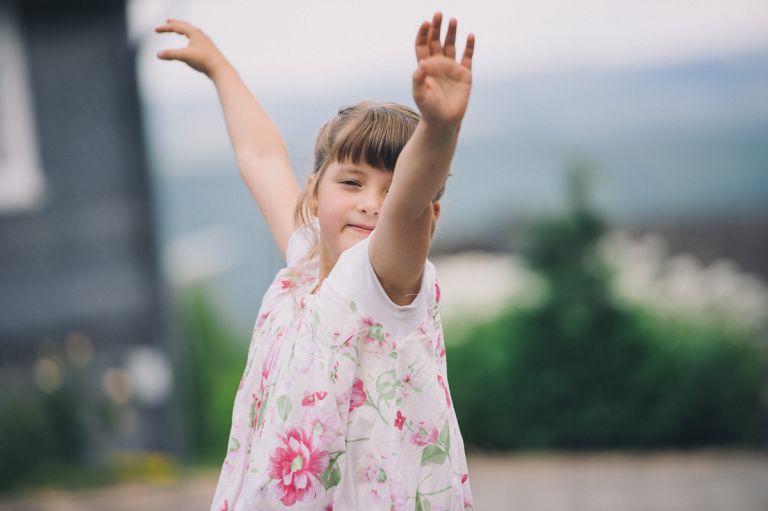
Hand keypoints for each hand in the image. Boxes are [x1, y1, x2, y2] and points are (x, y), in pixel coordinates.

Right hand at [155, 19, 228, 77]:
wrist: (220, 69)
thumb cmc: (204, 61)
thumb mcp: (185, 56)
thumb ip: (171, 54)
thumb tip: (158, 54)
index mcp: (194, 33)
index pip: (177, 27)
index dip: (165, 28)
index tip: (155, 30)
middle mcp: (200, 35)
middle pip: (185, 26)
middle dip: (175, 23)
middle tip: (168, 21)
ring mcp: (205, 42)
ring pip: (192, 32)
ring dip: (184, 29)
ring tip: (178, 30)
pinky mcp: (207, 49)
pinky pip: (196, 39)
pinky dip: (190, 37)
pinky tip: (191, 43)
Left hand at [412, 12, 474, 126]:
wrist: (444, 121)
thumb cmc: (429, 109)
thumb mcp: (420, 95)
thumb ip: (418, 80)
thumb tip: (421, 64)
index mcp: (425, 67)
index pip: (422, 45)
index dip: (423, 34)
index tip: (425, 23)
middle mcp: (438, 64)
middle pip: (436, 41)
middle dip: (437, 27)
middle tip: (438, 14)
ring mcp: (452, 68)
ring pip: (451, 45)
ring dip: (452, 33)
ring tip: (453, 20)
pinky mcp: (465, 74)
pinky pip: (467, 57)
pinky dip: (469, 47)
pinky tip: (470, 36)